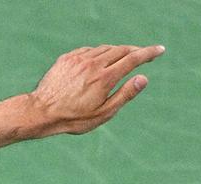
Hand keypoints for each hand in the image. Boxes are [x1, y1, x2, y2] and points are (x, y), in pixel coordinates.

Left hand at [27, 44, 164, 134]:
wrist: (41, 112)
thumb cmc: (73, 118)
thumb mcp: (104, 113)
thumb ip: (125, 94)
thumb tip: (143, 78)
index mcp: (105, 77)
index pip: (133, 59)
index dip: (148, 53)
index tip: (159, 50)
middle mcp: (93, 63)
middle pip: (121, 50)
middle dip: (135, 51)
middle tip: (143, 55)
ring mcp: (79, 58)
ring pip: (105, 49)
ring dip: (117, 52)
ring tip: (122, 60)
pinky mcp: (67, 58)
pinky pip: (88, 51)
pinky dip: (98, 54)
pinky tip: (99, 62)